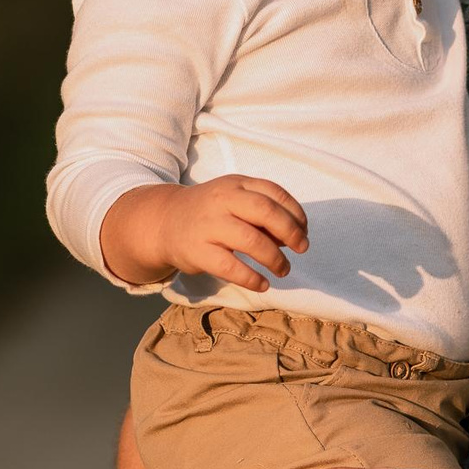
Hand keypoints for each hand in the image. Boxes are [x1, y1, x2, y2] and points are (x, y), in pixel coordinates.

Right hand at [100, 174, 308, 290]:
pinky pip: (231, 267)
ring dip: (275, 258)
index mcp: (236, 184)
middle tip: (302, 249)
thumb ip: (262, 210)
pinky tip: (263, 284)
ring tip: (284, 269)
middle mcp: (222, 200)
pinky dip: (252, 278)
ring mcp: (209, 225)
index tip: (304, 230)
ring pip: (251, 241)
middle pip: (266, 212)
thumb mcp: (234, 199)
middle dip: (291, 232)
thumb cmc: (211, 212)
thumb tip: (294, 236)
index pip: (274, 193)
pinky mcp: (197, 251)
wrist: (164, 222)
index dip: (295, 213)